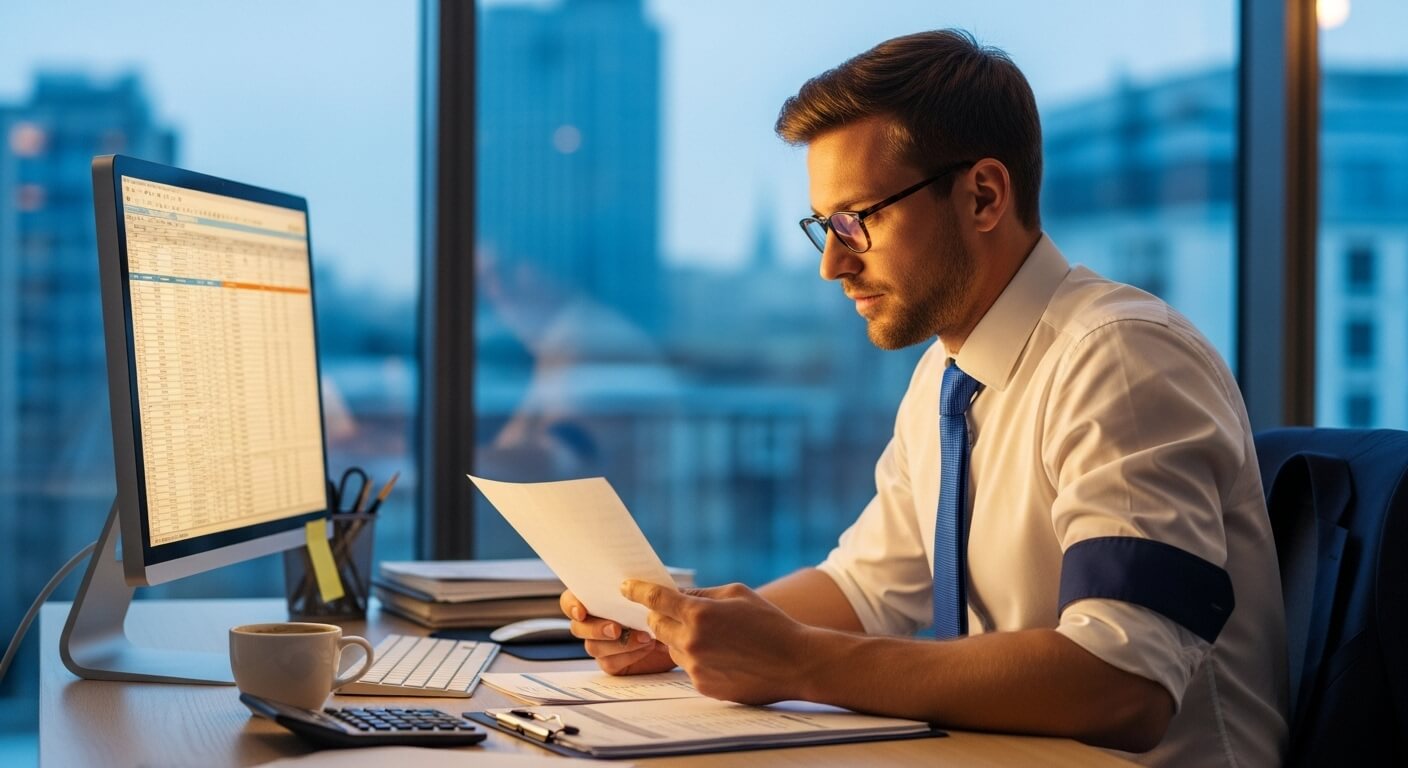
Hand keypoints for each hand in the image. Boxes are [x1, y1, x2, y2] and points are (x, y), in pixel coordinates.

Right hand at [559, 589, 675, 675]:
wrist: (681, 631)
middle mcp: (593, 622)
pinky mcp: (613, 662)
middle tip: (616, 629)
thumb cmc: (665, 604)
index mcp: (596, 599)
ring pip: (593, 647)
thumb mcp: (656, 590)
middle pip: (578, 628)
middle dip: (596, 629)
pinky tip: (647, 647)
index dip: (571, 605)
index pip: (569, 601)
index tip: (582, 611)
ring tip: (645, 637)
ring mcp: (601, 644)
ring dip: (618, 643)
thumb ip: (642, 586)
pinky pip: (610, 663)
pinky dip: (628, 655)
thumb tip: (633, 584)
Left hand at [621, 580, 813, 703]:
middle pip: (656, 625)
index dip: (637, 590)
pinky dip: (696, 658)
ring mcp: (696, 667)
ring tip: (714, 637)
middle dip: (662, 616)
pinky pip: (687, 667)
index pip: (655, 599)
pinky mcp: (703, 686)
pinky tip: (723, 656)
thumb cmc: (769, 623)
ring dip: (680, 639)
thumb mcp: (737, 594)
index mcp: (700, 613)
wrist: (795, 663)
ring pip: (671, 647)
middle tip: (678, 613)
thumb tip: (676, 594)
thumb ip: (702, 594)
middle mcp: (692, 641)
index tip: (625, 586)